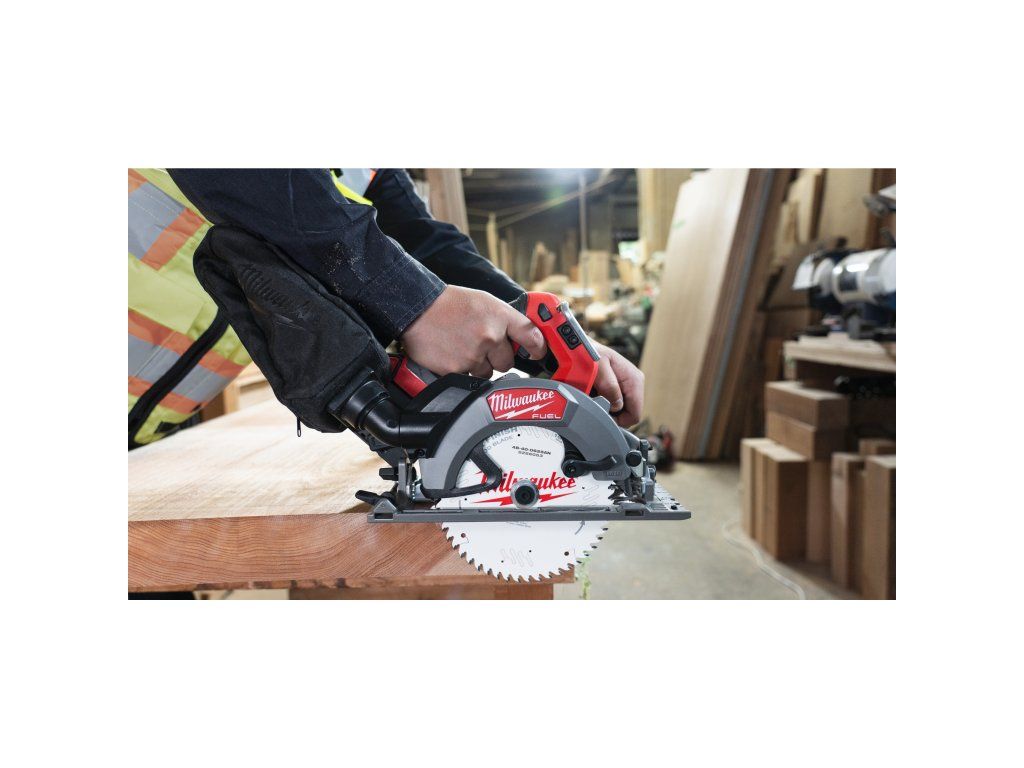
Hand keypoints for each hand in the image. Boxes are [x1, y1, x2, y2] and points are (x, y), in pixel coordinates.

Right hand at [401, 285, 546, 377]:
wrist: (417, 309)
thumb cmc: (450, 304)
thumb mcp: (484, 301)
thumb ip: (504, 319)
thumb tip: (522, 336)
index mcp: (500, 316)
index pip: (531, 337)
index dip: (538, 348)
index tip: (538, 353)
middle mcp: (490, 336)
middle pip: (508, 362)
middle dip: (498, 358)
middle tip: (482, 346)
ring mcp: (474, 354)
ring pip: (487, 372)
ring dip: (479, 365)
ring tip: (463, 347)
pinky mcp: (457, 369)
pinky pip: (468, 377)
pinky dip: (461, 369)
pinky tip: (452, 354)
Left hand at [591, 341, 643, 426]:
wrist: (578, 346)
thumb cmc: (587, 353)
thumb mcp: (597, 368)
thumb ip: (610, 387)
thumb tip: (617, 406)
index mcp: (634, 379)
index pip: (635, 414)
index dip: (619, 421)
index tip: (603, 416)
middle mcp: (635, 382)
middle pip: (629, 413)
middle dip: (613, 414)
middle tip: (595, 404)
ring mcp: (628, 384)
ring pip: (622, 410)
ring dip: (608, 408)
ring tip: (594, 397)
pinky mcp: (621, 386)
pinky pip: (616, 403)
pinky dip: (605, 403)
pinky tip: (595, 394)